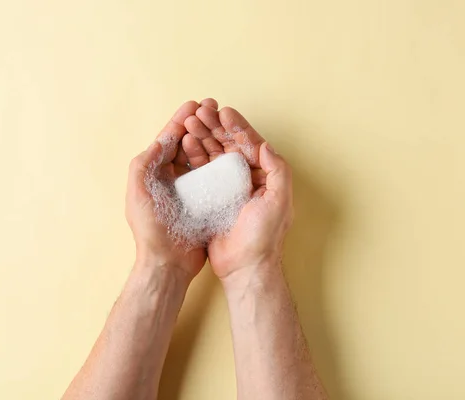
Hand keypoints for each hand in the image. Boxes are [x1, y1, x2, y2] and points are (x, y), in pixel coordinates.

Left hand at [126, 101, 206, 278]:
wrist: (169, 263)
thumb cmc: (151, 229)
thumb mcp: (138, 193)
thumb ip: (144, 164)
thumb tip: (161, 139)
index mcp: (154, 173)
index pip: (168, 140)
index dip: (180, 121)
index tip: (194, 105)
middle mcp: (171, 178)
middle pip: (186, 144)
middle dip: (198, 124)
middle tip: (213, 107)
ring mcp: (189, 189)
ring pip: (201, 157)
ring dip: (210, 138)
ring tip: (223, 122)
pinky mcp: (205, 200)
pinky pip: (213, 176)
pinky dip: (219, 161)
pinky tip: (230, 150)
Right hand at [180, 100, 293, 281]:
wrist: (244, 265)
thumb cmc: (264, 235)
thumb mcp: (279, 201)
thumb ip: (278, 171)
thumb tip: (265, 145)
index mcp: (263, 175)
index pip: (250, 144)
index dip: (237, 127)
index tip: (224, 112)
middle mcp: (245, 177)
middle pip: (228, 145)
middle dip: (215, 127)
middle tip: (201, 112)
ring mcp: (227, 187)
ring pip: (213, 154)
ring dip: (202, 137)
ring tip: (189, 123)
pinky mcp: (211, 196)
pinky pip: (201, 172)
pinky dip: (194, 157)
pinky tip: (185, 144)